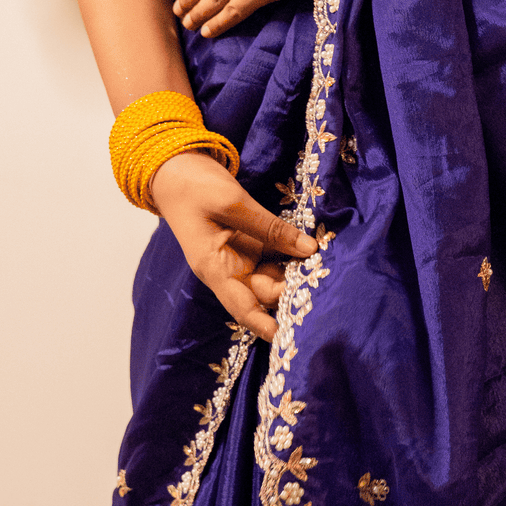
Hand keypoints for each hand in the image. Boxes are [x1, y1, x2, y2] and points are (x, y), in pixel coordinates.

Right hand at [150, 149, 315, 344]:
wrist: (177, 168)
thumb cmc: (195, 187)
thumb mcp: (233, 203)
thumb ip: (271, 228)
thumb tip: (309, 249)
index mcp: (215, 268)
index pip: (243, 307)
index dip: (266, 325)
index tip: (290, 337)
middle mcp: (230, 270)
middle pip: (266, 293)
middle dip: (292, 293)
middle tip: (326, 287)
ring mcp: (241, 257)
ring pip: (275, 276)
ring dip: (298, 275)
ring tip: (327, 273)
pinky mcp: (252, 243)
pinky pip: (277, 256)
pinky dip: (295, 257)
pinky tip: (318, 255)